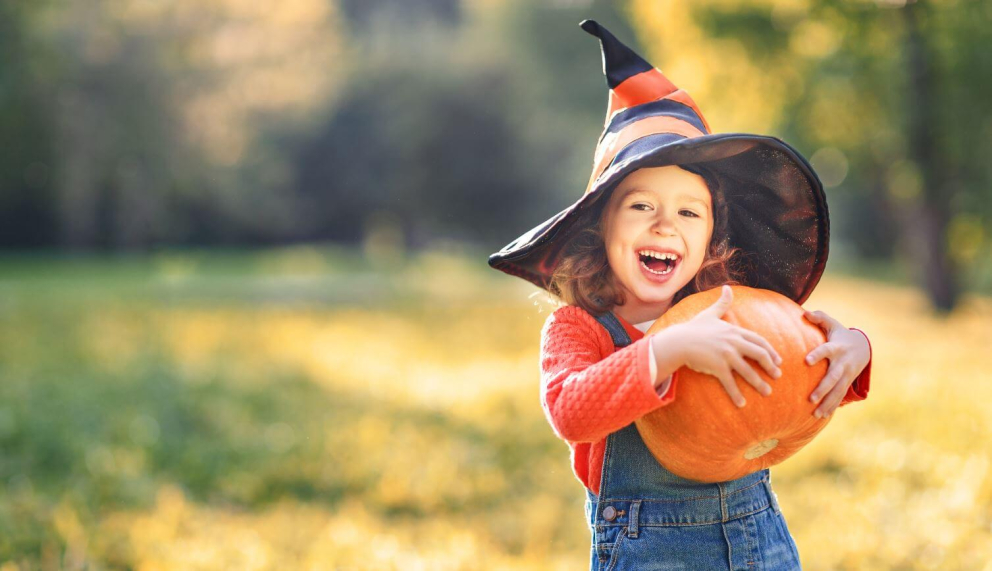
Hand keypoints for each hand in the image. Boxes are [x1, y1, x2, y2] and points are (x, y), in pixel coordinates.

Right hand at [673, 285, 782, 407]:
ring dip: (759, 383)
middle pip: (759, 355)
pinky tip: (742, 404)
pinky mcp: (717, 367)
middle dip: (771, 366)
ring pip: (748, 371)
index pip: (759, 341)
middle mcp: (734, 342)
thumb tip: (727, 288)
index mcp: (734, 331)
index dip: (771, 351)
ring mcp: (726, 355)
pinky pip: (730, 383)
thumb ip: (722, 303)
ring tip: (767, 392)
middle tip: (778, 376)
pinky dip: (737, 394)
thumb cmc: (693, 328)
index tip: (778, 361)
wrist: (678, 341)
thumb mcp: (710, 313)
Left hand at [803, 309, 870, 418]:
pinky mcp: (847, 382)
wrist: (862, 347)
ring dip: (827, 403)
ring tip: (815, 414)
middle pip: (832, 377)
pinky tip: (821, 416)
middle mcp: (842, 363)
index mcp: (836, 347)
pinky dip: (832, 406)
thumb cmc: (840, 334)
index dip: (817, 355)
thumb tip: (805, 313)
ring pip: (837, 391)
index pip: (825, 351)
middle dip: (823, 389)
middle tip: (811, 398)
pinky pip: (840, 396)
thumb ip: (819, 317)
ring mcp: (846, 375)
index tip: (806, 361)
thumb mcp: (832, 323)